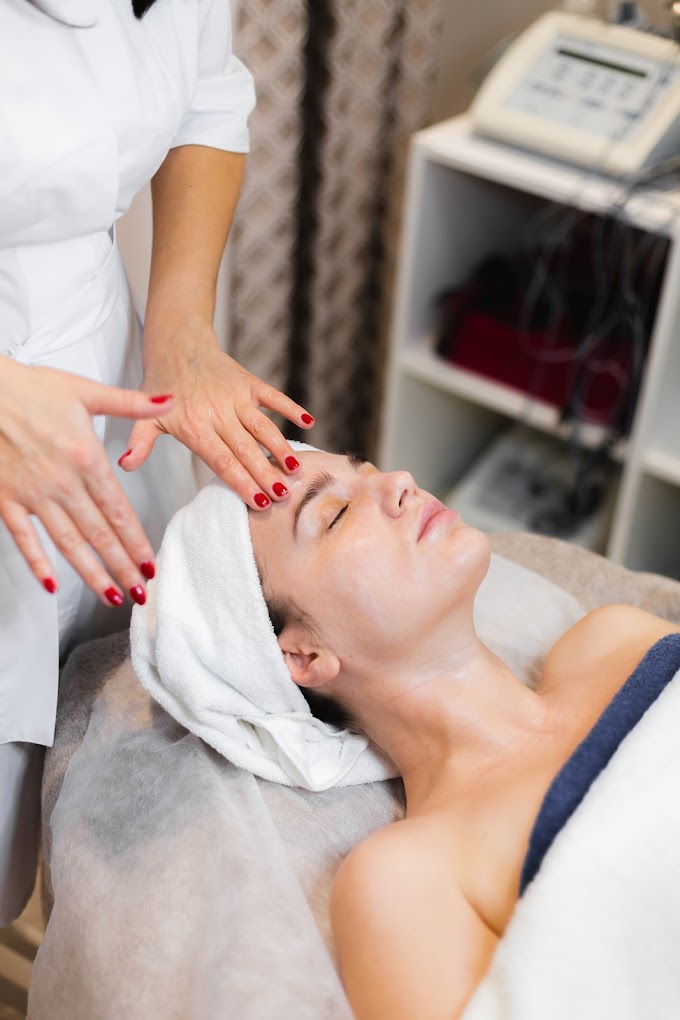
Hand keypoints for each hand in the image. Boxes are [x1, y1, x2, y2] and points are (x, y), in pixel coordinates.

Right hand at [0, 357, 172, 602]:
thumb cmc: (31, 388)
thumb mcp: (85, 391)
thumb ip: (130, 403)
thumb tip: (169, 399)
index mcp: (86, 459)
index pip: (119, 511)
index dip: (137, 541)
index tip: (151, 564)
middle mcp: (62, 483)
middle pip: (99, 534)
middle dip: (123, 567)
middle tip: (141, 593)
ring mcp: (33, 494)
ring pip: (68, 543)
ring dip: (91, 573)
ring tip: (111, 597)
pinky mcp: (6, 498)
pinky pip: (24, 537)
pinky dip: (37, 562)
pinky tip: (51, 585)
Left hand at [122, 319, 314, 508]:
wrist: (177, 343)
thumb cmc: (161, 385)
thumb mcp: (146, 416)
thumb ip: (139, 442)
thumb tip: (124, 466)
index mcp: (194, 426)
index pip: (222, 461)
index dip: (242, 482)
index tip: (258, 501)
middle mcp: (218, 412)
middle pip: (246, 449)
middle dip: (266, 474)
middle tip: (284, 496)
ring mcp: (236, 396)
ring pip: (263, 426)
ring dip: (280, 448)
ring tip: (295, 470)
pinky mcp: (248, 382)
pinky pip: (273, 396)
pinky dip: (291, 407)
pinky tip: (308, 422)